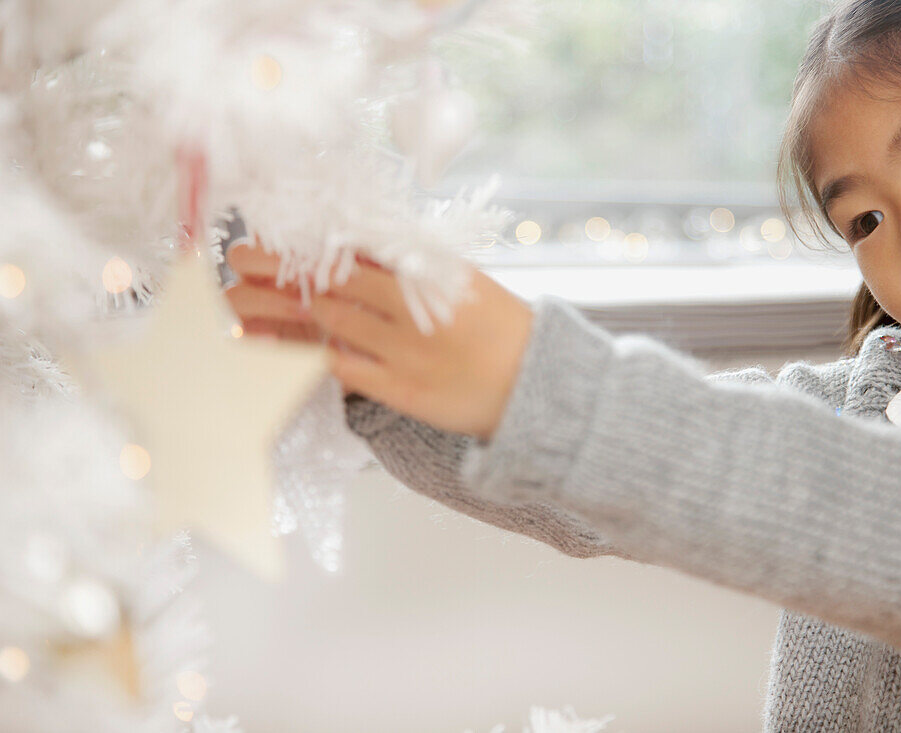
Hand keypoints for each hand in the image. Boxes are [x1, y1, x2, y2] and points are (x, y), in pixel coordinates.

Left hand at [224, 239, 533, 442]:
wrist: (538, 385)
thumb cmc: (503, 330)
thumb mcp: (463, 283)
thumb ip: (415, 266)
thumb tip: (361, 251)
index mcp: (430, 270)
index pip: (357, 247)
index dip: (309, 239)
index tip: (275, 230)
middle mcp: (413, 304)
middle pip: (331, 279)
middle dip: (279, 268)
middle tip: (239, 257)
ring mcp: (406, 347)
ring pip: (326, 321)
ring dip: (276, 309)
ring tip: (236, 301)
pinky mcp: (402, 387)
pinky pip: (340, 366)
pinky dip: (301, 355)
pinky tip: (269, 348)